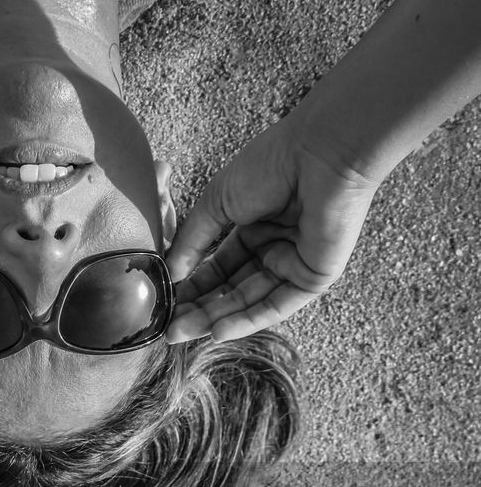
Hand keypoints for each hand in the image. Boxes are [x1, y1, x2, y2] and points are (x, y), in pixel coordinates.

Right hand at [165, 111, 378, 343]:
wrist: (321, 153)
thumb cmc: (272, 164)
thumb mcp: (218, 201)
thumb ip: (193, 239)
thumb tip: (171, 273)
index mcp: (253, 228)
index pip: (218, 267)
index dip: (191, 286)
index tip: (164, 303)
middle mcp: (274, 249)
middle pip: (231, 289)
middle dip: (199, 309)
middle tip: (168, 329)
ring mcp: (294, 266)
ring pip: (250, 302)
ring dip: (216, 319)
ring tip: (181, 333)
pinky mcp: (314, 279)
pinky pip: (277, 306)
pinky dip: (248, 321)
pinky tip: (218, 331)